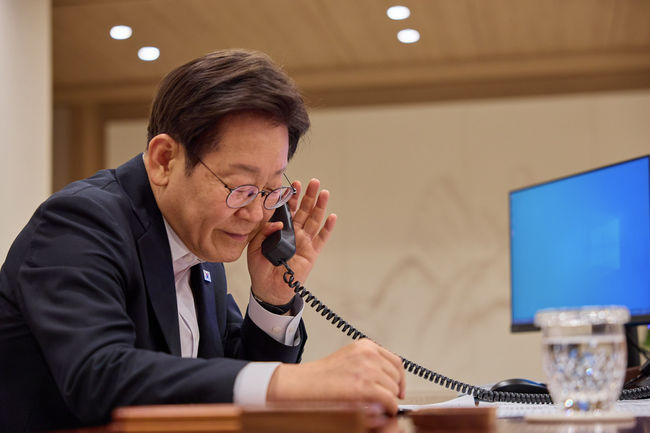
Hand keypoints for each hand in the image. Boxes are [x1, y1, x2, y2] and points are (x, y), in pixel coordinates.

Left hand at [247, 178, 335, 304]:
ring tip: (324, 193)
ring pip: (314, 220)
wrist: (268, 289)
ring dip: (319, 206)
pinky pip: (321, 238)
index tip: (294, 185)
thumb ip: (264, 232)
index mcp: (280, 229)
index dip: (291, 197)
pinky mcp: (311, 253)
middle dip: (309, 196)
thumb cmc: (260, 268)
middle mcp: (294, 232)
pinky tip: (332, 217)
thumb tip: (277, 223)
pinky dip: (327, 228)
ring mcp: (304, 241)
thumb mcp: (255, 247)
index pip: (287, 209)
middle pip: (304, 210)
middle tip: (314, 182)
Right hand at [266, 339, 405, 414]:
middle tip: (385, 402)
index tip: (399, 389)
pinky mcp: (365, 387)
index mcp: (365, 346)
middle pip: (396, 376)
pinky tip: (382, 411)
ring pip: (394, 389)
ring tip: (378, 407)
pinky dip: (389, 408)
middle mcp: (368, 354)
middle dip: (392, 390)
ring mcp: (368, 370)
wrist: (304, 384)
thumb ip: (368, 362)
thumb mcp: (349, 359)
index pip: (396, 362)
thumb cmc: (322, 376)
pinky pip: (389, 400)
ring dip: (389, 400)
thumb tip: (388, 377)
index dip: (400, 379)